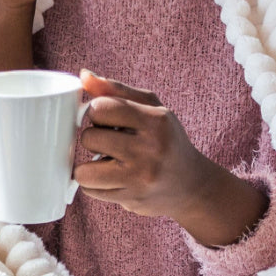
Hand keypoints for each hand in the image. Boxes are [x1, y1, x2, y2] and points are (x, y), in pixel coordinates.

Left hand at [74, 71, 266, 245]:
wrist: (192, 185)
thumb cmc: (167, 140)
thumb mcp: (151, 108)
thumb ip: (117, 90)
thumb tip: (83, 76)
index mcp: (156, 120)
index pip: (101, 107)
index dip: (97, 112)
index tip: (106, 119)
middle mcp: (150, 149)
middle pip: (89, 137)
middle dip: (93, 138)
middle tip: (110, 142)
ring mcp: (141, 177)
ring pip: (84, 171)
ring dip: (89, 166)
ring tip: (106, 162)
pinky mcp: (132, 200)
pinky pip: (91, 191)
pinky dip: (95, 184)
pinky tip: (112, 178)